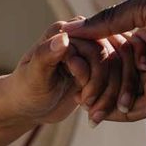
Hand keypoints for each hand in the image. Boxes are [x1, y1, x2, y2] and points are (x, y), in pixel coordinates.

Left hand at [5, 20, 139, 125]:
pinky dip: (111, 98)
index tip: (78, 97)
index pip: (95, 46)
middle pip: (113, 57)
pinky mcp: (99, 68)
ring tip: (91, 113)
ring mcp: (92, 52)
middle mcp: (82, 37)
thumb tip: (63, 38)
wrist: (28, 107)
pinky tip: (95, 113)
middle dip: (103, 86)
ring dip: (109, 95)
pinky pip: (119, 79)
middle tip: (86, 106)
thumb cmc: (25, 90)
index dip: (93, 73)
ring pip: (119, 69)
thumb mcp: (34, 75)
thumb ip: (47, 55)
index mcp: (65, 32)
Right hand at [65, 0, 145, 121]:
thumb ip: (110, 20)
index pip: (109, 48)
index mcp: (144, 32)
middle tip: (73, 87)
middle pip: (112, 72)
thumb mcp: (145, 6)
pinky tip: (96, 114)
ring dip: (101, 99)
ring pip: (121, 92)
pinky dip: (116, 114)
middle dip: (93, 81)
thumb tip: (74, 27)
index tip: (68, 59)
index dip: (90, 55)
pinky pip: (136, 109)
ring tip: (81, 103)